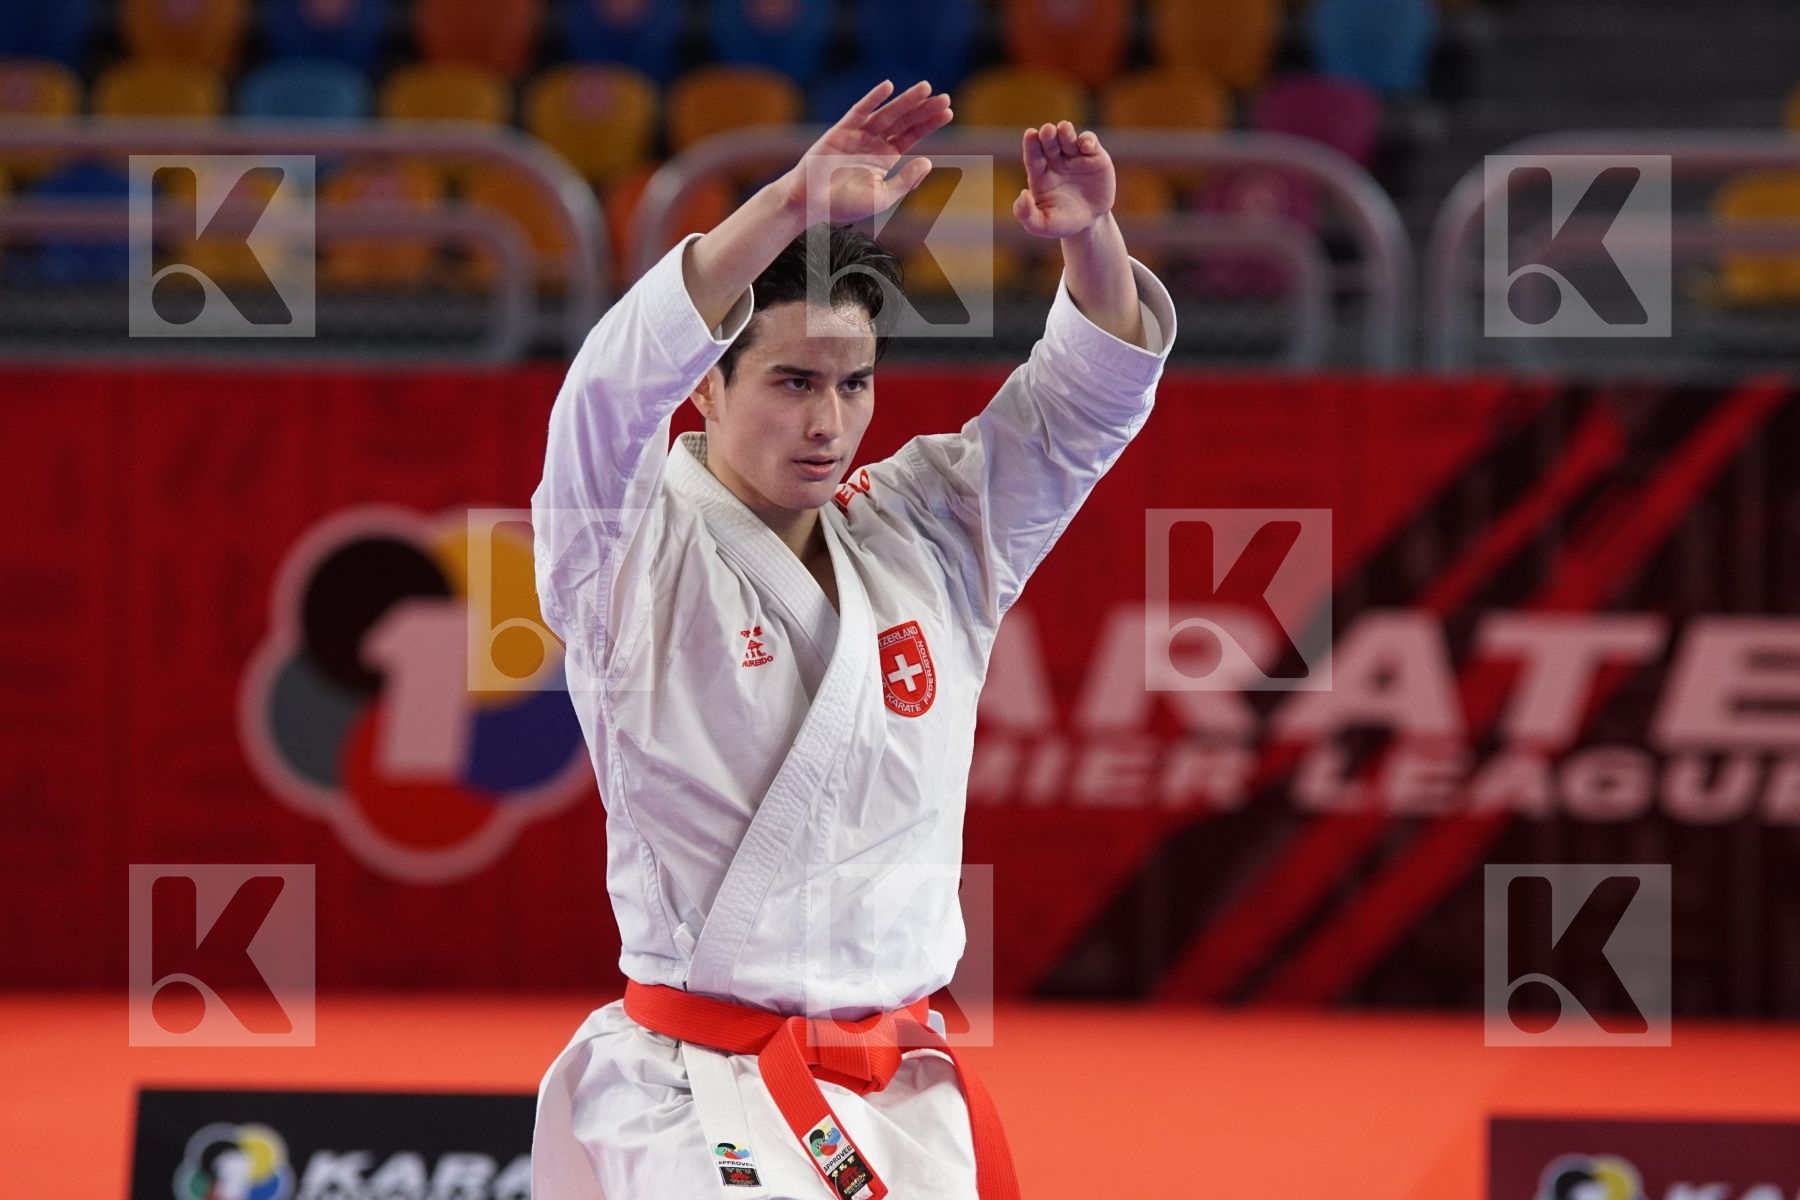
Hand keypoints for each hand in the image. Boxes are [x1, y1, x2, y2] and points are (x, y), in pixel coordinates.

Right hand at [776, 80, 952, 223]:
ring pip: (887, 114)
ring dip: (905, 101)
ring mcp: (858, 135)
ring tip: (925, 88)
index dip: (929, 123)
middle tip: (944, 97)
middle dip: (924, 109)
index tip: (948, 112)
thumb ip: (905, 181)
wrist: (811, 203)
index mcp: (886, 159)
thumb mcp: (883, 197)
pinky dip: (873, 99)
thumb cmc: (845, 204)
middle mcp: (874, 143)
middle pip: (904, 121)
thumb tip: (928, 162)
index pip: (912, 135)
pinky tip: (888, 87)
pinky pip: (860, 111)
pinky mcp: (841, 130)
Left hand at [1013, 121, 1115, 238]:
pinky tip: (1085, 145)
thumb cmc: (1062, 223)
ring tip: (1063, 128)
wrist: (1090, 223)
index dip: (1031, 145)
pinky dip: (1088, 140)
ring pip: (1068, 138)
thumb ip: (1026, 214)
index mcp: (1040, 174)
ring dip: (1065, 132)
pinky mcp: (1095, 157)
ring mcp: (1075, 157)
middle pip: (1049, 143)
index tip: (1030, 134)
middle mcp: (1056, 161)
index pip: (1033, 156)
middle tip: (1047, 130)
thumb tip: (1023, 194)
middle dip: (1048, 135)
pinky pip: (1090, 142)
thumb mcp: (1042, 225)